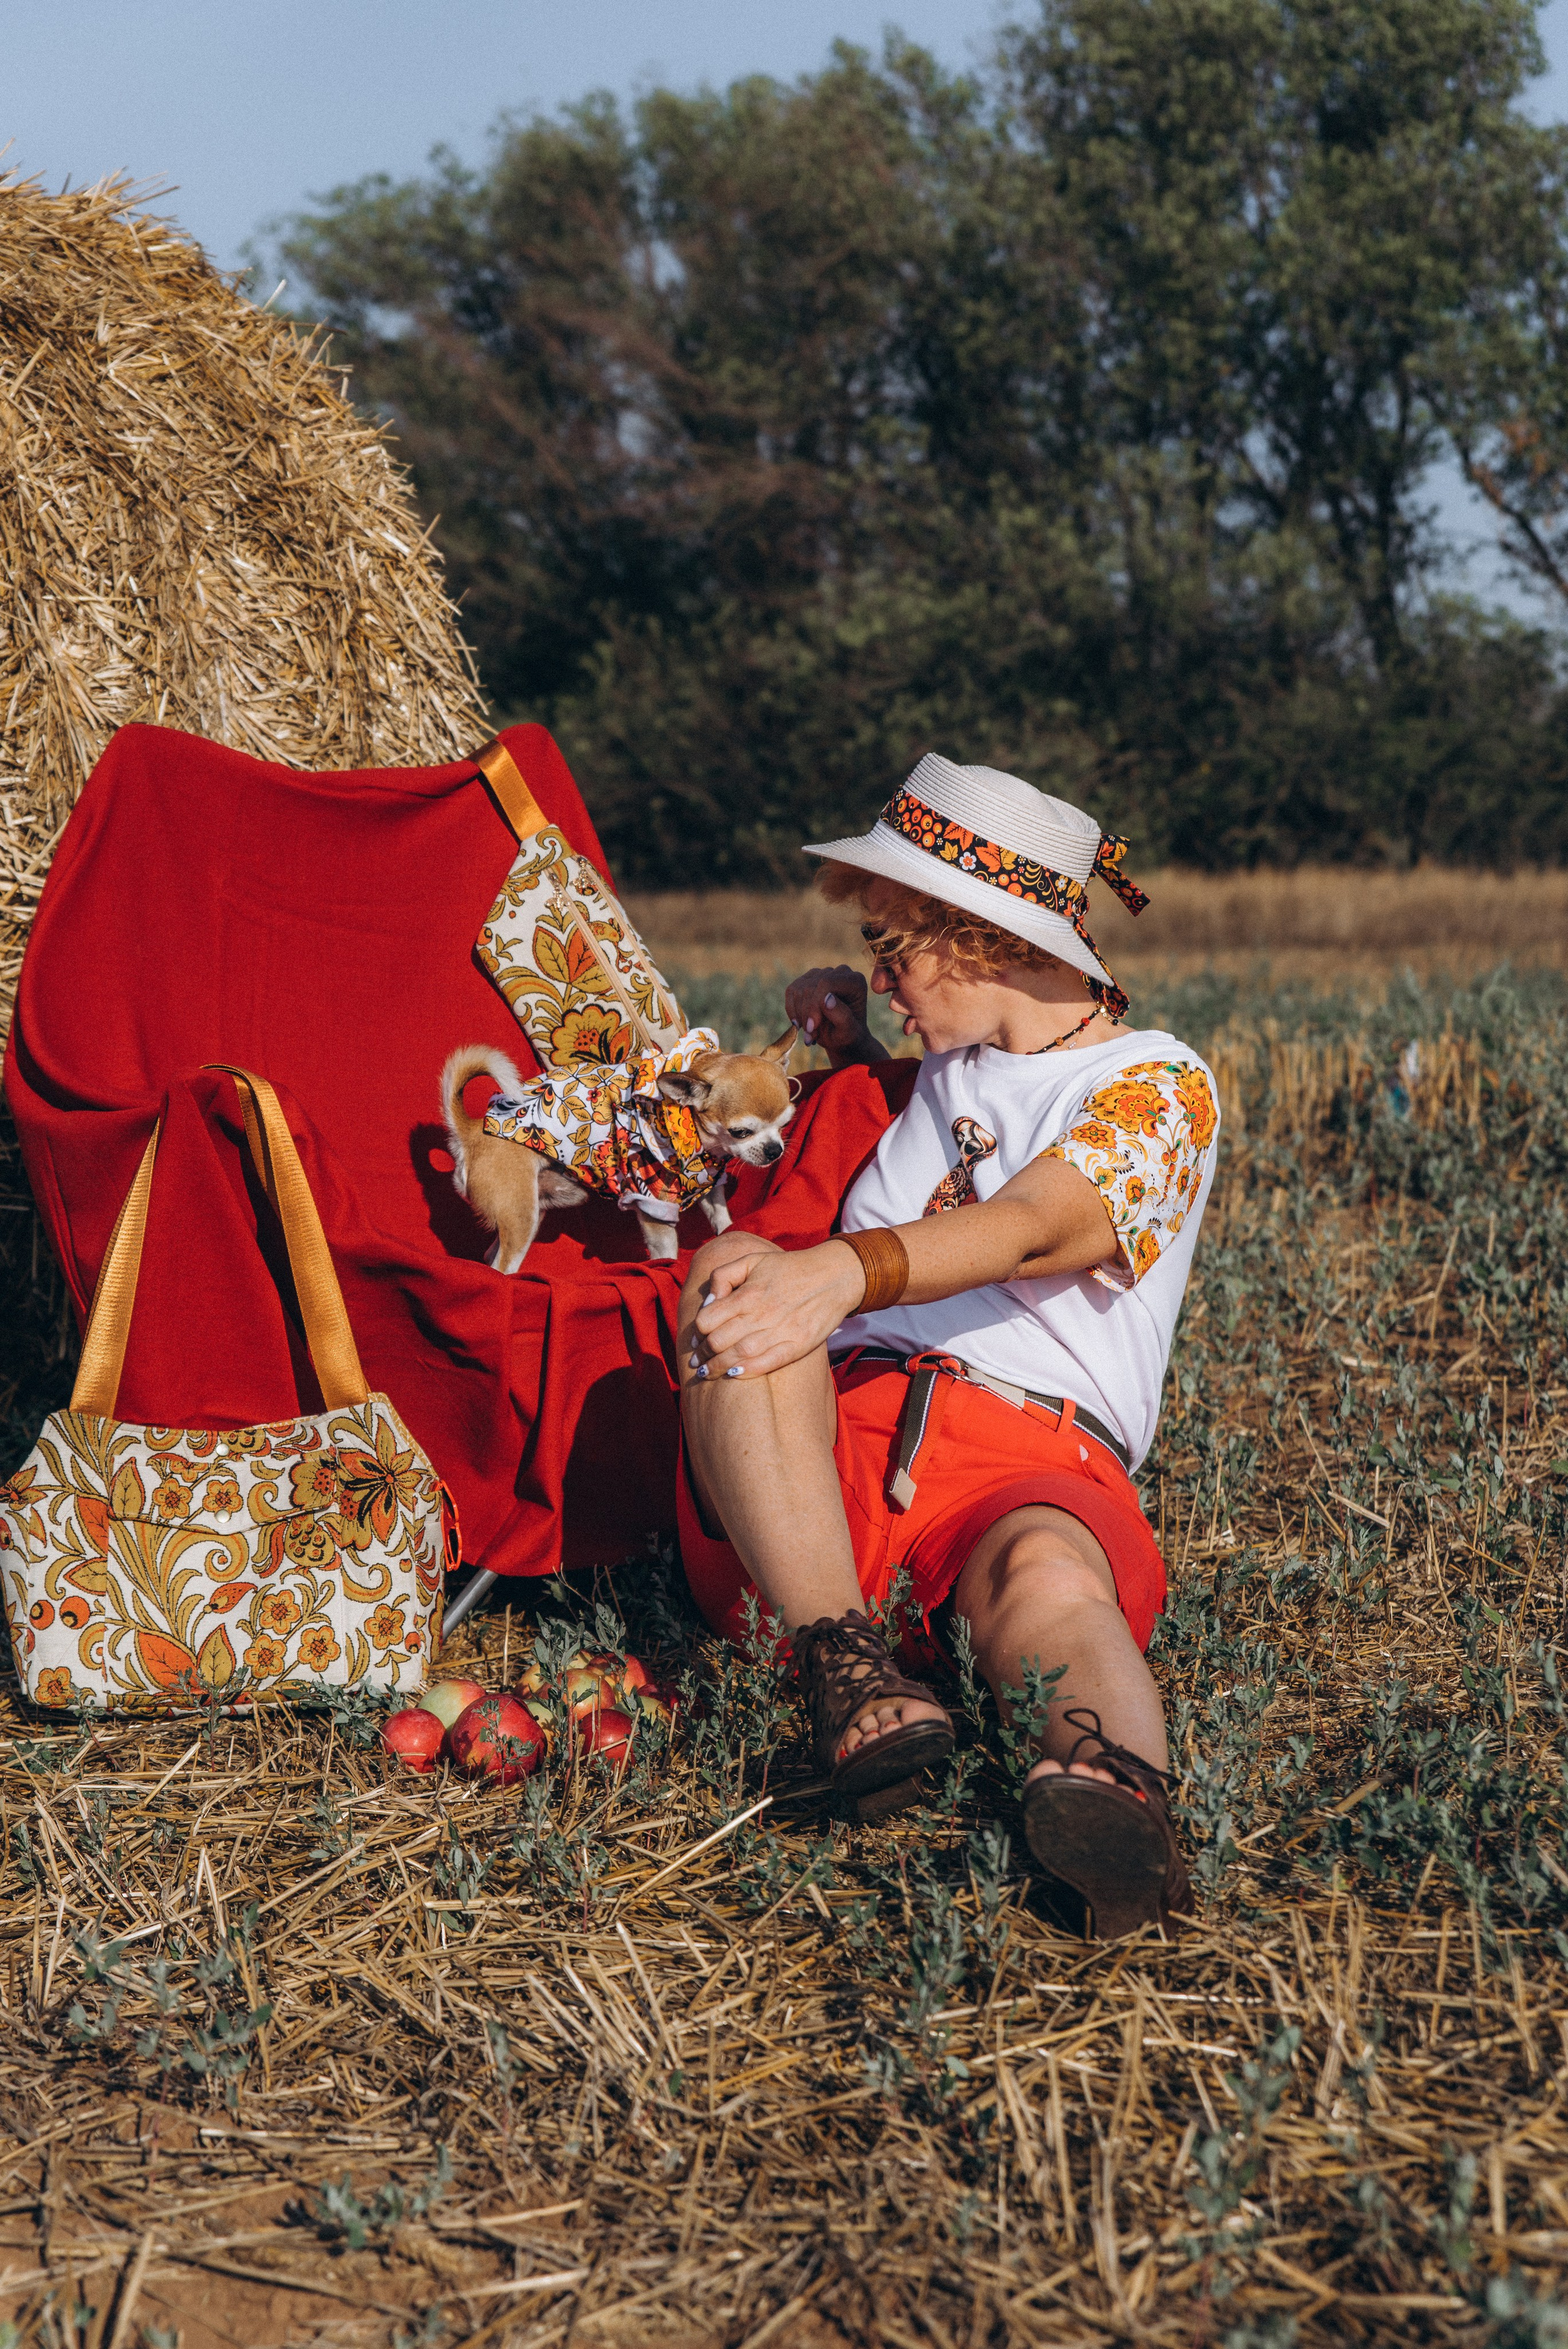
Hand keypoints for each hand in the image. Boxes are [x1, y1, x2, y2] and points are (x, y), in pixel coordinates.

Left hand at [690, 1239, 865, 1378]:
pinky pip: (766, 1364)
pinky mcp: (797, 1346)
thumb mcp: (753, 1259)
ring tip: (707, 1373)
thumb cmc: (789, 1268)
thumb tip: (709, 1301)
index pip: (708, 1320)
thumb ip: (724, 1275)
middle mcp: (760, 1314)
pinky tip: (733, 1376)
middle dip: (703, 1354)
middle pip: (718, 1342)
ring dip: (717, 1368)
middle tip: (698, 1360)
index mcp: (747, 1294)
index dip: (697, 1332)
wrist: (833, 1277)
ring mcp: (779, 1332)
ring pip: (738, 1356)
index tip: (696, 1338)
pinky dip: (746, 1372)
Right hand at [782, 965, 875, 1067]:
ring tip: (809, 1031)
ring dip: (800, 1015)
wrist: (840, 1037)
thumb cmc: (847, 1035)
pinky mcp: (807, 979)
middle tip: (811, 1034)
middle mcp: (840, 972)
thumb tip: (826, 999)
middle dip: (807, 1014)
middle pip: (810, 987)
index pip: (826, 982)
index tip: (812, 1027)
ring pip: (798, 989)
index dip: (814, 1004)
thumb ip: (842, 1016)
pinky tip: (801, 1023)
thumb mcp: (848, 1033)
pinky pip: (791, 991)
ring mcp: (822, 974)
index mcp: (855, 981)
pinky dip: (792, 1010)